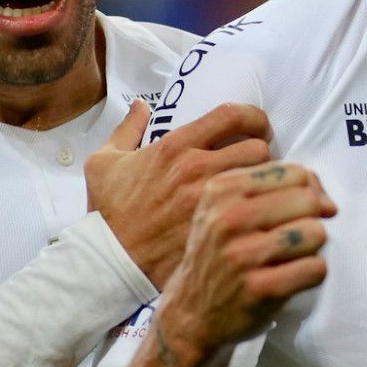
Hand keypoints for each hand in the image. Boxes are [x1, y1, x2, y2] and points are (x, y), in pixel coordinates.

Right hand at [85, 101, 271, 286]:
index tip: (257, 126)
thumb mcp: (103, 163)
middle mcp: (195, 168)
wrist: (108, 260)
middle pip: (258, 148)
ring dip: (263, 183)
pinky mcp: (216, 229)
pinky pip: (253, 213)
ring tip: (256, 191)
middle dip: (261, 153)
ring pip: (262, 180)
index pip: (231, 115)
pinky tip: (251, 217)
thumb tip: (141, 106)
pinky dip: (257, 212)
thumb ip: (126, 129)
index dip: (254, 116)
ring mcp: (208, 200)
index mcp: (174, 146)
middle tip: (257, 164)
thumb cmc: (107, 213)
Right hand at [153, 161, 333, 365]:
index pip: (295, 172)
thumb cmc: (219, 253)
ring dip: (312, 248)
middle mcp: (229, 218)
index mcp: (222, 189)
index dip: (309, 190)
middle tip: (296, 237)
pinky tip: (291, 277)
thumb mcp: (226, 208)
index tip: (302, 210)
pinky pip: (315, 268)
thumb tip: (327, 201)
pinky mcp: (259, 288)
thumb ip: (275, 189)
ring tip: (291, 257)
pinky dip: (311, 273)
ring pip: (315, 233)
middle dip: (312, 219)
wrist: (189, 311)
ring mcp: (243, 255)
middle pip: (308, 200)